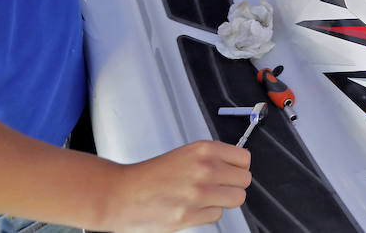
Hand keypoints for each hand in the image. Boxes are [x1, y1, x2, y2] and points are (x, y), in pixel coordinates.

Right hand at [98, 140, 250, 232]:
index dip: (238, 166)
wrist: (120, 194)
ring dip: (224, 200)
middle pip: (244, 180)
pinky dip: (208, 213)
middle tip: (219, 186)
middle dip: (234, 184)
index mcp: (203, 150)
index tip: (231, 170)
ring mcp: (198, 194)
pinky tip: (193, 207)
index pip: (244, 158)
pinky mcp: (190, 216)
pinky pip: (217, 215)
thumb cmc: (150, 175)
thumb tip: (236, 166)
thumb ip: (212, 158)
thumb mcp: (185, 154)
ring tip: (206, 197)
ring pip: (236, 199)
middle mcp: (204, 169)